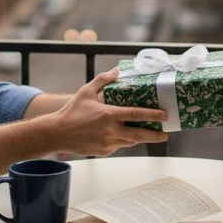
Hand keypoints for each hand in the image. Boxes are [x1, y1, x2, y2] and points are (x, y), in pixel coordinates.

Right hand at [51, 68, 168, 155]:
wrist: (57, 133)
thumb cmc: (72, 111)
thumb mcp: (86, 91)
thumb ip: (102, 80)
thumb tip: (116, 71)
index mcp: (109, 114)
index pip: (136, 114)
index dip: (153, 115)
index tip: (164, 115)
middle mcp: (111, 130)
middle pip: (140, 134)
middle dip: (155, 135)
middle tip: (165, 133)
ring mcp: (108, 143)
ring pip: (131, 141)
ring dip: (141, 138)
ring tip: (151, 134)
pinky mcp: (104, 151)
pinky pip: (119, 145)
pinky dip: (124, 140)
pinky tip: (126, 135)